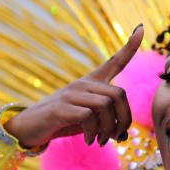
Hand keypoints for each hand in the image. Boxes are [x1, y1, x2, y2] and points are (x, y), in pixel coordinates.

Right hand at [4, 25, 143, 148]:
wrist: (29, 128)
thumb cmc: (63, 121)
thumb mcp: (89, 120)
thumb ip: (107, 122)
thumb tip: (124, 134)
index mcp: (92, 83)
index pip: (114, 62)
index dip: (128, 47)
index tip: (140, 28)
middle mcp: (83, 84)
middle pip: (118, 94)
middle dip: (124, 119)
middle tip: (117, 136)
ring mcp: (71, 94)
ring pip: (106, 105)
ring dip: (108, 129)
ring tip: (100, 141)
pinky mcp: (60, 107)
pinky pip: (88, 116)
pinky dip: (93, 132)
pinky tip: (89, 141)